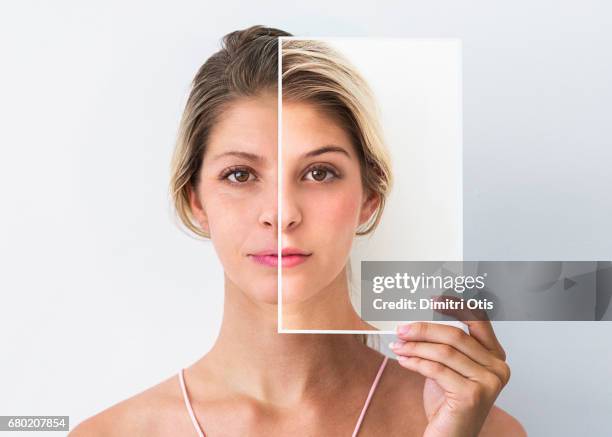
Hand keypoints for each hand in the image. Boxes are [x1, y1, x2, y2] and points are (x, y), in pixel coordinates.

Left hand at [389, 303, 509, 436]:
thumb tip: (416, 322)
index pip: (479, 321)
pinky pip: (436, 369)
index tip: (434, 298)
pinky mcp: (473, 395)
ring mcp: (488, 382)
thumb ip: (443, 345)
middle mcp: (498, 368)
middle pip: (455, 335)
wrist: (449, 436)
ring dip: (415, 346)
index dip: (457, 306)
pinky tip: (403, 360)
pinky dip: (415, 362)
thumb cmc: (448, 402)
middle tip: (401, 329)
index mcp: (495, 356)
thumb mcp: (448, 367)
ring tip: (398, 346)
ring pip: (444, 352)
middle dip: (423, 330)